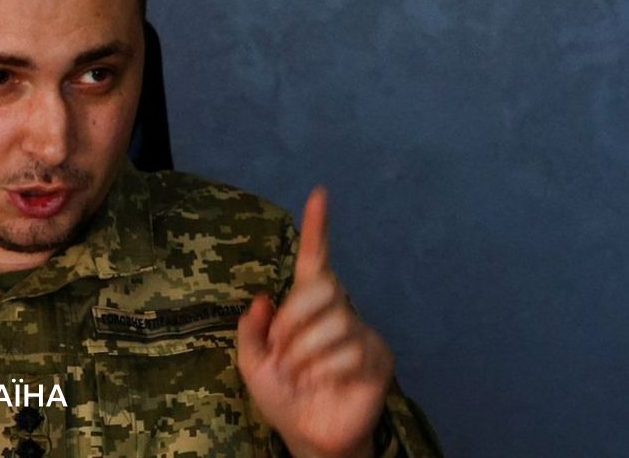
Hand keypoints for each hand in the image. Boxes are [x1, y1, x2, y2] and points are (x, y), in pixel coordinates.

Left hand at [237, 188, 393, 457]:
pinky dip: (326, 370)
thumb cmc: (282, 395)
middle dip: (293, 321)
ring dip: (306, 353)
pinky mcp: (378, 358)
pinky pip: (351, 351)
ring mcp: (361, 333)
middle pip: (322, 288)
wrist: (308, 435)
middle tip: (282, 352)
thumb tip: (263, 298)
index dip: (316, 228)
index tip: (318, 195)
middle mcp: (338, 311)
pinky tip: (324, 384)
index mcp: (307, 307)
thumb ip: (251, 331)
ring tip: (302, 374)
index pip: (314, 261)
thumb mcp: (252, 363)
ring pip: (335, 323)